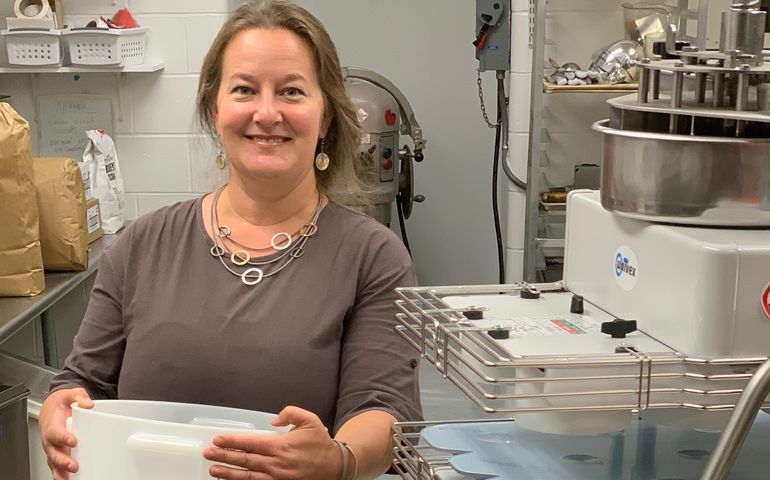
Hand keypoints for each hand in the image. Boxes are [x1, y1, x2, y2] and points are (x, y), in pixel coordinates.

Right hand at [39, 388, 92, 479]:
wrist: (52, 410)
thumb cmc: (61, 405)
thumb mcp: (69, 395)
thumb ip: (78, 396)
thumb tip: (88, 404)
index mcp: (53, 426)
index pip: (56, 433)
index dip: (63, 438)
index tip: (73, 441)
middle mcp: (50, 441)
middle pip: (54, 453)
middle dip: (63, 461)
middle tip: (73, 466)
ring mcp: (53, 450)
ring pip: (54, 463)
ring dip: (61, 472)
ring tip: (70, 478)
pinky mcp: (57, 455)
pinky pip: (57, 467)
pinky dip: (61, 475)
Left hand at [204, 406, 342, 479]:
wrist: (335, 466)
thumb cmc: (320, 443)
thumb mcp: (309, 420)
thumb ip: (290, 413)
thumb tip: (273, 420)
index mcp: (281, 445)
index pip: (250, 443)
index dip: (232, 441)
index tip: (218, 440)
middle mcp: (276, 463)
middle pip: (245, 460)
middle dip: (224, 456)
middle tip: (208, 454)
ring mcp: (277, 478)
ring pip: (247, 476)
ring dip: (228, 473)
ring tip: (213, 470)